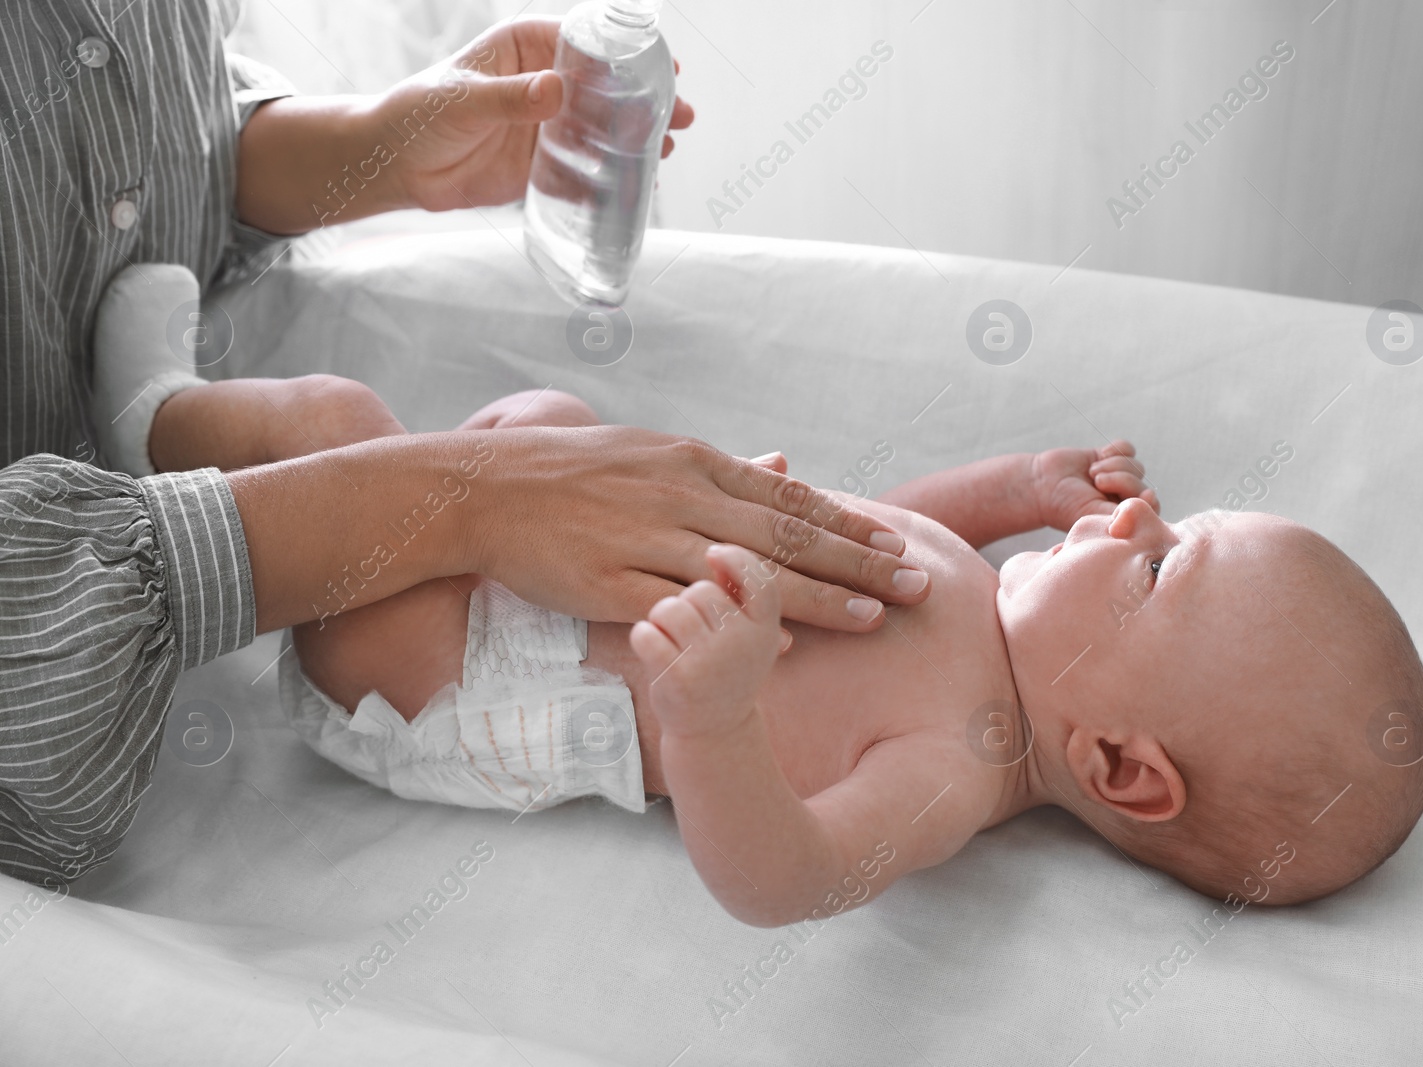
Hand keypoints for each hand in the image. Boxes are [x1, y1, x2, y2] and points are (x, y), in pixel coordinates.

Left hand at [380, 17, 695, 212]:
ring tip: (665, 149)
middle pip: (605, 87)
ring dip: (635, 139)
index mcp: (526, 48)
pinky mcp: (544, 164)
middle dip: (643, 100)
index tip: (661, 63)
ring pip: (602, 128)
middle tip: (680, 113)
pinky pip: (584, 169)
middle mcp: (543, 83)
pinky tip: (636, 183)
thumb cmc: (418, 115)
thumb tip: (557, 89)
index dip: (626, 53)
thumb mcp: (463, 101)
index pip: (585, 42)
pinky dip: (609, 177)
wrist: (396, 166)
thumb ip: (511, 98)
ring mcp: (547, 125)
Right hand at [462, 427, 930, 631]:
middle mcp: (680, 498)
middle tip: (917, 586)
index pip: (789, 500)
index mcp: (693, 463)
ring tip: (873, 618)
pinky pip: (686, 612)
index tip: (899, 546)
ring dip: (817, 598)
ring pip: (748, 575)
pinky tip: (781, 651)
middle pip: (787, 536)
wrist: (481, 490)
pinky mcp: (613, 585)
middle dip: (859, 563)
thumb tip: (782, 466)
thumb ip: (720, 468)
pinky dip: (735, 630)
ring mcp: (647, 541)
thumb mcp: (650, 452)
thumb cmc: (568, 471)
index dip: (849, 525)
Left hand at [629, 545, 782, 738]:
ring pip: (670, 608)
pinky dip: (643, 637)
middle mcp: (743, 644)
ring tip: (671, 641)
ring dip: (662, 619)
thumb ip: (737, 595)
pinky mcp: (678, 678)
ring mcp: (711, 662)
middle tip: (690, 632)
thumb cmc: (725, 671)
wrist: (714, 732)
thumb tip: (714, 549)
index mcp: (765, 630)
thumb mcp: (748, 636)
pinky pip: (646, 632)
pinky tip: (654, 651)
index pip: (759, 580)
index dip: (735, 558)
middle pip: (700, 590)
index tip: (712, 552)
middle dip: (687, 603)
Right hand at [1031, 440, 1157, 530]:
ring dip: (1112, 465)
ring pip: (1135, 464)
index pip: (1150, 508)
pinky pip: (1126, 448)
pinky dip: (1114, 450)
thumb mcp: (1094, 515)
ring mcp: (1116, 477)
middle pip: (1141, 482)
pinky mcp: (1108, 458)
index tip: (1143, 495)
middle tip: (1096, 483)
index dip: (1148, 499)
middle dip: (1120, 480)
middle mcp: (1122, 498)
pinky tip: (1098, 457)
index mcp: (1121, 517)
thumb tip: (1150, 500)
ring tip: (1091, 474)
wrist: (1041, 486)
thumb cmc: (1065, 506)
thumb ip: (1123, 512)